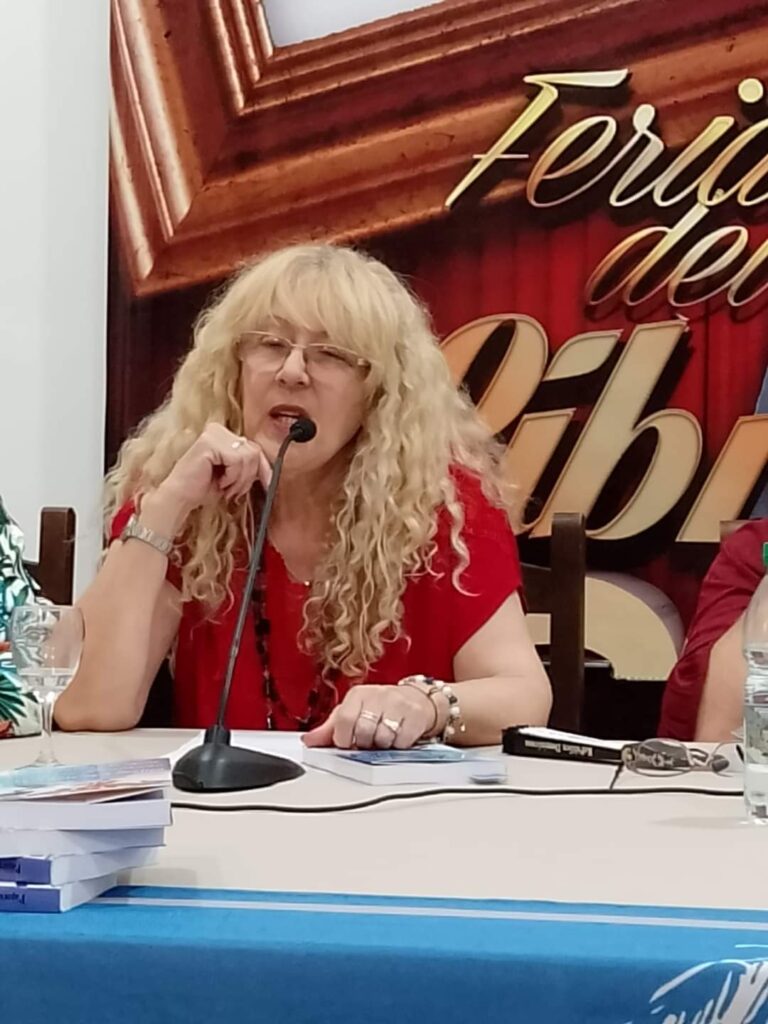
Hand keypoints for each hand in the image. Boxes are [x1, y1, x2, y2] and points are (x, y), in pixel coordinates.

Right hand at [155, 423, 272, 513]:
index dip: (264, 468)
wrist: (180, 498)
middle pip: (254, 451)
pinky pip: (237, 460)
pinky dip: (232, 476)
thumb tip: (272, 469)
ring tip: (224, 487)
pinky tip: (219, 482)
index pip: (255, 448)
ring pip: (248, 456)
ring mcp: (213, 433)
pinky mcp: (209, 441)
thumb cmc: (203, 488)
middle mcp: (218, 429)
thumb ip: (249, 467)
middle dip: (248, 476)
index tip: (268, 484)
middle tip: (233, 491)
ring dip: (239, 479)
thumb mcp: (233, 476)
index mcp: (224, 435)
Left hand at [303, 683, 436, 749]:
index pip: (343, 719)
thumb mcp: (354, 711)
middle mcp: (378, 695)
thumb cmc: (381, 707)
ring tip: (384, 735)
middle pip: (363, 731)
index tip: (348, 741)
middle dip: (365, 742)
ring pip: (382, 738)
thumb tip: (308, 740)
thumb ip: (330, 728)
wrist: (417, 700)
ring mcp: (398, 704)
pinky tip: (398, 735)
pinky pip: (401, 742)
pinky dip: (399, 745)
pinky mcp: (415, 716)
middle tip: (369, 739)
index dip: (344, 737)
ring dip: (382, 745)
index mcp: (358, 694)